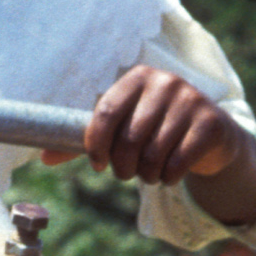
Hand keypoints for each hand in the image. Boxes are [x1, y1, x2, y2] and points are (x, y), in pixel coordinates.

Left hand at [67, 65, 245, 186]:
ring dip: (146, 176)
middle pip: (129, 138)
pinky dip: (168, 178)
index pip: (106, 112)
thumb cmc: (156, 129)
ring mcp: (191, 100)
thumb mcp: (124, 127)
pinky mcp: (211, 123)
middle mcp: (165, 82)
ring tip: (149, 174)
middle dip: (122, 167)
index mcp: (137, 77)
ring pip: (154, 154)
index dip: (96, 144)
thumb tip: (44, 157)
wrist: (210, 133)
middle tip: (125, 174)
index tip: (98, 163)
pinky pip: (178, 163)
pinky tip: (170, 174)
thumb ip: (88, 140)